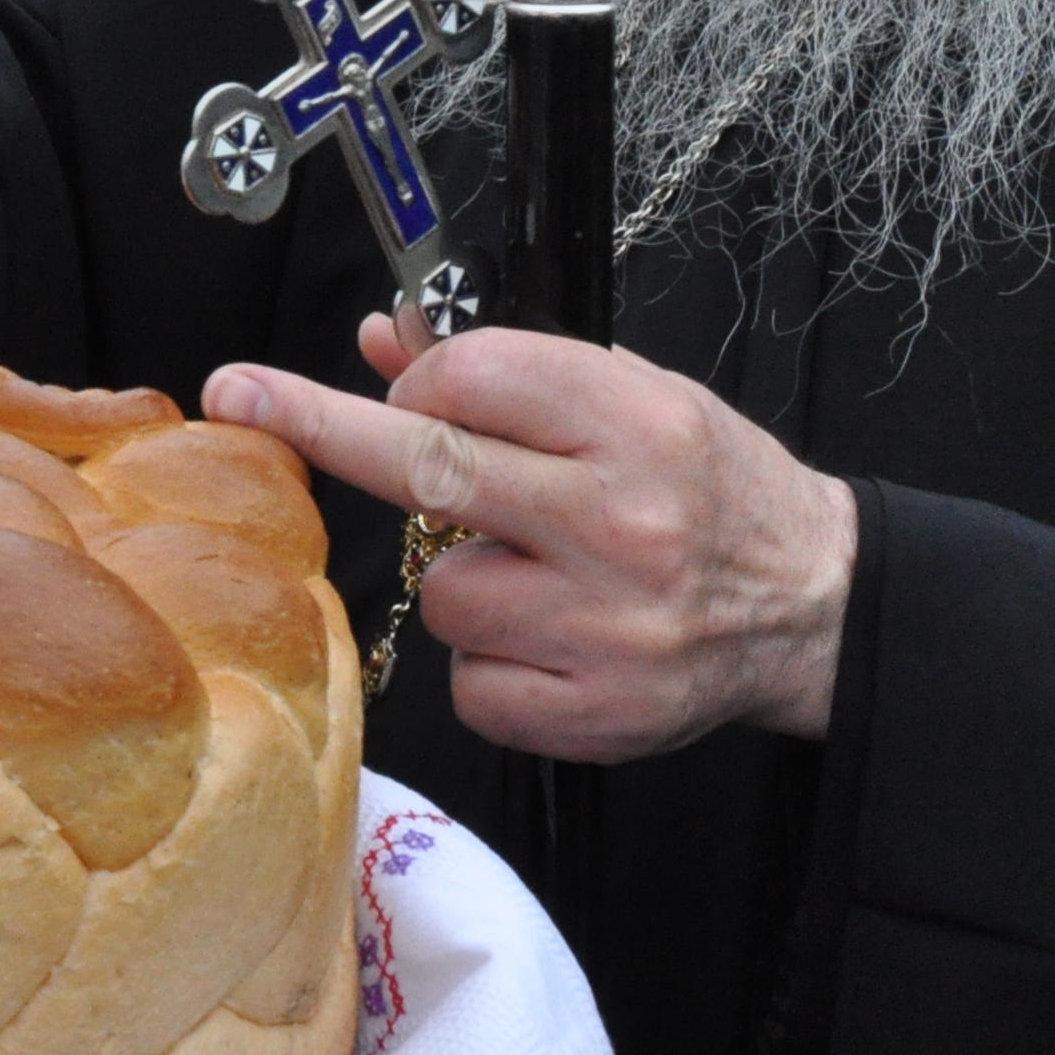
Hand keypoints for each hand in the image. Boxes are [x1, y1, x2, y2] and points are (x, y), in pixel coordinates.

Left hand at [204, 315, 860, 756]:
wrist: (815, 606)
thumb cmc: (712, 489)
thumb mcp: (634, 396)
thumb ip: (510, 373)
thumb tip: (385, 340)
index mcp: (635, 425)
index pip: (475, 375)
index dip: (421, 380)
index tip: (404, 388)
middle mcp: (620, 521)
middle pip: (426, 467)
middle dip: (318, 424)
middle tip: (239, 392)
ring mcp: (605, 626)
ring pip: (443, 591)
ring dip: (463, 579)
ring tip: (540, 574)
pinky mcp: (594, 714)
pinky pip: (470, 686)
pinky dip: (491, 665)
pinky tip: (551, 641)